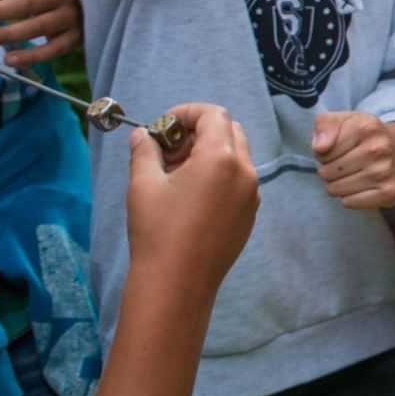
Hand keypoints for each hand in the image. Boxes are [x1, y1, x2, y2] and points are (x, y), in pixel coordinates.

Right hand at [124, 104, 258, 305]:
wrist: (177, 282)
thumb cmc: (157, 230)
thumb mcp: (143, 183)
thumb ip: (145, 150)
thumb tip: (142, 134)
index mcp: (222, 158)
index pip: (214, 114)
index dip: (186, 112)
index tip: (163, 126)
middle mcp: (245, 172)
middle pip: (230, 131)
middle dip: (198, 132)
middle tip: (168, 150)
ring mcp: (252, 195)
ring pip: (237, 156)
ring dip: (208, 153)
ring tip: (175, 173)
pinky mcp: (250, 214)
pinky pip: (239, 181)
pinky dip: (219, 175)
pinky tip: (190, 195)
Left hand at [313, 112, 394, 208]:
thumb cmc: (364, 135)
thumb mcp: (343, 120)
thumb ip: (324, 125)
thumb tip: (320, 148)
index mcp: (366, 127)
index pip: (321, 152)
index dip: (322, 152)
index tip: (336, 148)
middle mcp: (379, 149)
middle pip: (326, 172)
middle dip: (328, 169)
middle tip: (343, 163)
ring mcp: (385, 172)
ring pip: (335, 189)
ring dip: (337, 184)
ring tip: (350, 174)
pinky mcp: (389, 192)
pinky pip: (350, 203)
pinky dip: (349, 198)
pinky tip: (359, 186)